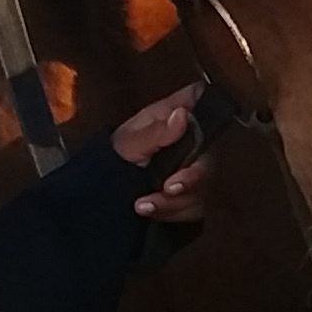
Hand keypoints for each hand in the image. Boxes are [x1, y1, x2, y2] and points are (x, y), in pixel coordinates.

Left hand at [109, 84, 211, 222]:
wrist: (101, 189)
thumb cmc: (112, 156)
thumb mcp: (130, 142)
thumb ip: (157, 132)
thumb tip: (182, 115)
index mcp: (172, 115)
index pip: (199, 99)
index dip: (206, 110)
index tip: (196, 135)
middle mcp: (189, 138)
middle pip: (210, 152)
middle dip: (191, 177)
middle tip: (169, 188)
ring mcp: (192, 167)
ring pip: (204, 185)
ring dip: (176, 201)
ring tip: (145, 205)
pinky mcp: (190, 194)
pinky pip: (195, 206)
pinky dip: (173, 212)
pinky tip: (151, 211)